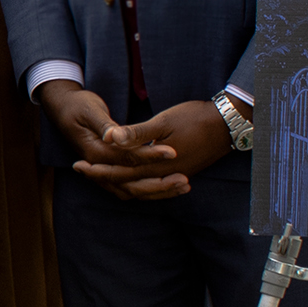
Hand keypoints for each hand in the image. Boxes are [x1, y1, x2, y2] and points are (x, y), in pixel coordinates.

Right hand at [38, 80, 189, 200]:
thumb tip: (113, 136)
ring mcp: (102, 173)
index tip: (174, 152)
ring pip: (132, 191)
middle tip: (185, 180)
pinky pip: (131, 188)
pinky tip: (169, 186)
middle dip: (160, 184)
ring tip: (183, 186)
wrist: (63, 108)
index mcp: (95, 152)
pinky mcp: (109, 172)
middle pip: (132, 183)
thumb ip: (104, 125)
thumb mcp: (91, 110)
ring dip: (158, 192)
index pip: (128, 158)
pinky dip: (149, 190)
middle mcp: (99, 167)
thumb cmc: (79, 105)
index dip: (151, 155)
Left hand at [83, 99, 233, 198]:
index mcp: (156, 164)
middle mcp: (164, 175)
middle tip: (80, 169)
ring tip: (101, 176)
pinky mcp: (182, 172)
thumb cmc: (195, 117)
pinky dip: (139, 185)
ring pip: (141, 189)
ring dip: (120, 182)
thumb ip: (137, 133)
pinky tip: (132, 179)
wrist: (229, 124)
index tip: (78, 165)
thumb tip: (110, 138)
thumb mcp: (164, 121)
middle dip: (102, 177)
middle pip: (127, 183)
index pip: (120, 173)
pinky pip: (154, 185)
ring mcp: (174, 175)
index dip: (98, 170)